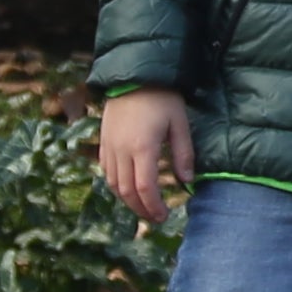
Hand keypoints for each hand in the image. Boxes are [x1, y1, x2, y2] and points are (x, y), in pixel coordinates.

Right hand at [96, 87, 194, 223]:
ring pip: (113, 184)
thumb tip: (188, 182)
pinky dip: (116, 185)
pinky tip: (128, 188)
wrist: (134, 74)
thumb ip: (183, 154)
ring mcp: (109, 146)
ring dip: (128, 200)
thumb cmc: (162, 97)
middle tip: (156, 218)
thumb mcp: (179, 124)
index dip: (153, 206)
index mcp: (142, 147)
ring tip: (143, 207)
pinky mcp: (103, 141)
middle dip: (141, 209)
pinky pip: (106, 171)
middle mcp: (121, 150)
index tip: (164, 216)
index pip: (145, 188)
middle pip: (126, 191)